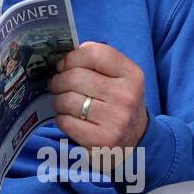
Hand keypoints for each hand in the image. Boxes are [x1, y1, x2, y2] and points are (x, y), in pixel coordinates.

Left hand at [49, 41, 148, 168]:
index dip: (72, 57)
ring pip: (66, 100)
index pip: (94, 53)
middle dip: (58, 80)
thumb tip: (65, 58)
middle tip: (57, 85)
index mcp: (131, 74)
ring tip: (64, 103)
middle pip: (74, 77)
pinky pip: (65, 121)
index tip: (64, 65)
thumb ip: (96, 61)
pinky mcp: (101, 140)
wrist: (136, 139)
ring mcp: (115, 120)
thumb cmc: (118, 101)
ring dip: (58, 100)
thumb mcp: (119, 77)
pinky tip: (71, 119)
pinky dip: (62, 118)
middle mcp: (126, 96)